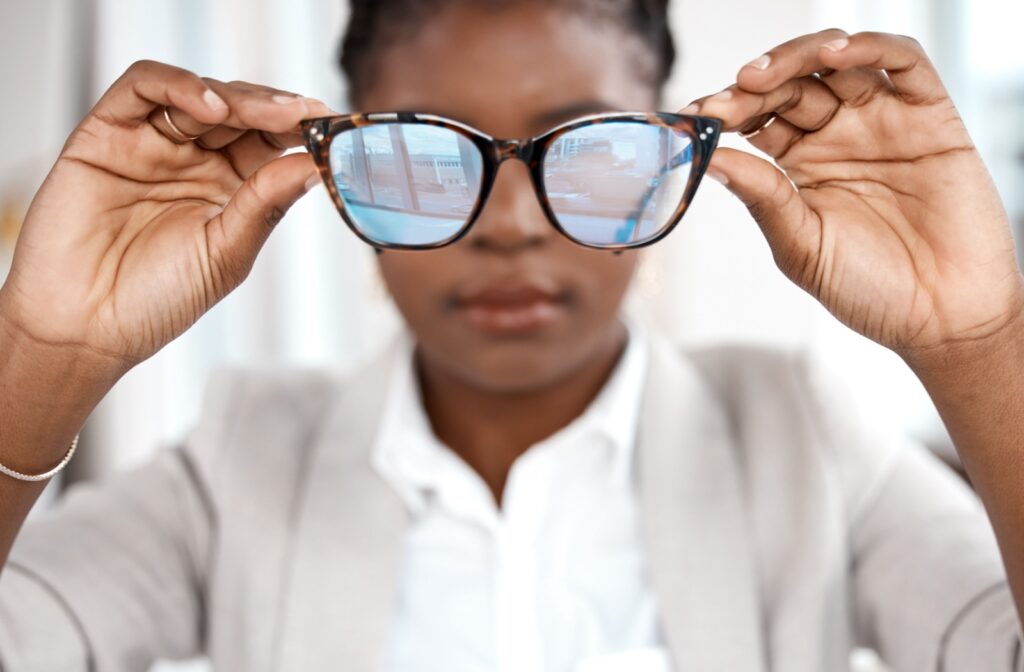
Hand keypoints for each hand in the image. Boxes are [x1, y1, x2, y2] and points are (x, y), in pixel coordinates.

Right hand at [0, 60, 332, 372]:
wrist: (86, 327)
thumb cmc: (155, 301)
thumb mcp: (226, 254)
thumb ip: (266, 205)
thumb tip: (316, 166)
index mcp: (230, 187)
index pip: (272, 142)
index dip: (303, 130)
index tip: (335, 129)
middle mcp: (193, 160)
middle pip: (242, 111)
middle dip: (278, 109)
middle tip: (306, 115)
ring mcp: (152, 143)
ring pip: (200, 93)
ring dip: (240, 97)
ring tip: (269, 114)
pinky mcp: (108, 132)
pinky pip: (143, 88)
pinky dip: (180, 86)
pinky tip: (212, 108)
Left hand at [686, 29, 1023, 359]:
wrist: (942, 319)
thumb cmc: (870, 291)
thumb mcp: (801, 245)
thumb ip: (762, 197)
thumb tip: (709, 158)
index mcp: (801, 165)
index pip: (757, 118)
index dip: (725, 111)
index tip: (694, 118)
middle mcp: (839, 136)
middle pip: (790, 86)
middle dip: (751, 87)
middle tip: (723, 101)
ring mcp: (883, 122)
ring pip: (837, 62)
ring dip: (796, 58)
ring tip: (761, 77)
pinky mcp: (931, 117)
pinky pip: (903, 63)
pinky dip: (868, 46)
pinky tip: (833, 54)